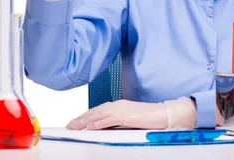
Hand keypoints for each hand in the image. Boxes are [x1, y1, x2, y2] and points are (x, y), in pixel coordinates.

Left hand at [66, 98, 196, 130]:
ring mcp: (121, 109)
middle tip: (70, 125)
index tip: (76, 122)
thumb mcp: (131, 119)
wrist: (164, 114)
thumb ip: (119, 121)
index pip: (98, 110)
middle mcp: (118, 104)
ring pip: (98, 115)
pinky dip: (97, 123)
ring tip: (74, 127)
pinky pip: (108, 120)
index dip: (86, 116)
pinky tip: (89, 128)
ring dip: (85, 121)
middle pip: (95, 112)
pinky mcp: (125, 115)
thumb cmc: (150, 118)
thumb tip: (107, 128)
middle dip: (81, 118)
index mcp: (119, 105)